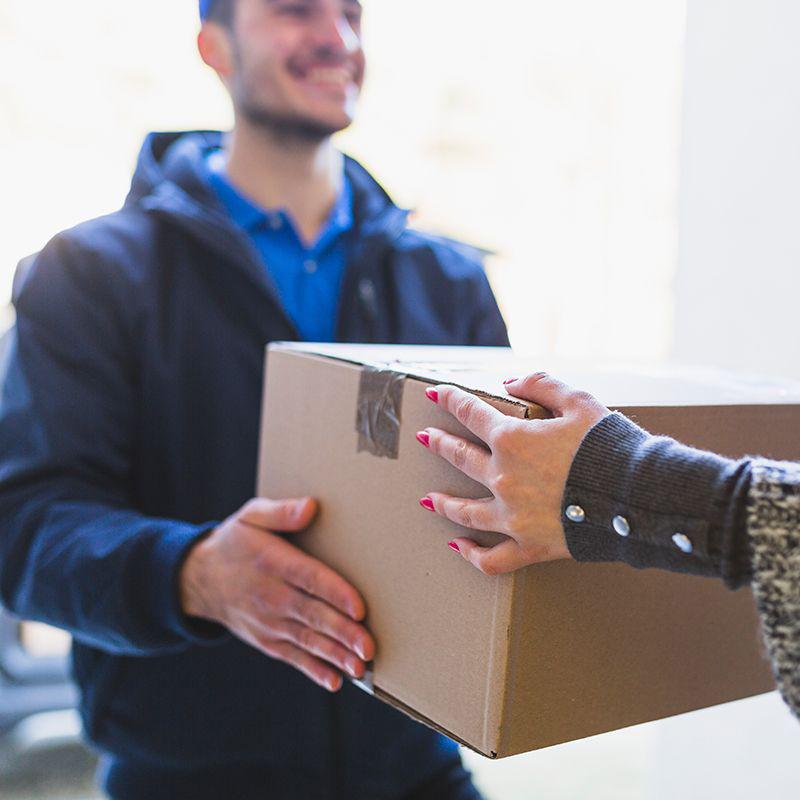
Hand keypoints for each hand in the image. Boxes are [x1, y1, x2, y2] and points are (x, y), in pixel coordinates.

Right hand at [180, 497, 374, 691]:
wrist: (200, 579)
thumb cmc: (237, 542)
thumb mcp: (252, 516)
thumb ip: (281, 512)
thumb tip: (311, 507)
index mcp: (272, 563)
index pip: (309, 578)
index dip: (335, 593)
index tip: (359, 607)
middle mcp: (271, 596)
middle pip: (313, 615)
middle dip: (342, 632)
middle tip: (368, 646)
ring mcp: (269, 622)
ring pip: (307, 640)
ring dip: (335, 655)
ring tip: (359, 667)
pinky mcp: (267, 640)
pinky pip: (293, 657)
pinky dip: (313, 670)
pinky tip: (333, 680)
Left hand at [418, 373, 608, 574]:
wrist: (637, 496)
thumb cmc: (610, 445)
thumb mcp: (579, 401)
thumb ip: (541, 385)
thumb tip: (508, 381)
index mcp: (512, 440)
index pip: (471, 413)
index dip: (450, 400)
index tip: (433, 395)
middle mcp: (503, 477)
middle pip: (460, 458)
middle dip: (440, 444)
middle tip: (424, 439)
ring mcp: (512, 516)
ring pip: (465, 511)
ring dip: (444, 502)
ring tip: (428, 499)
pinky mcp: (529, 547)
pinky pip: (492, 558)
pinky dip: (472, 554)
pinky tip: (458, 547)